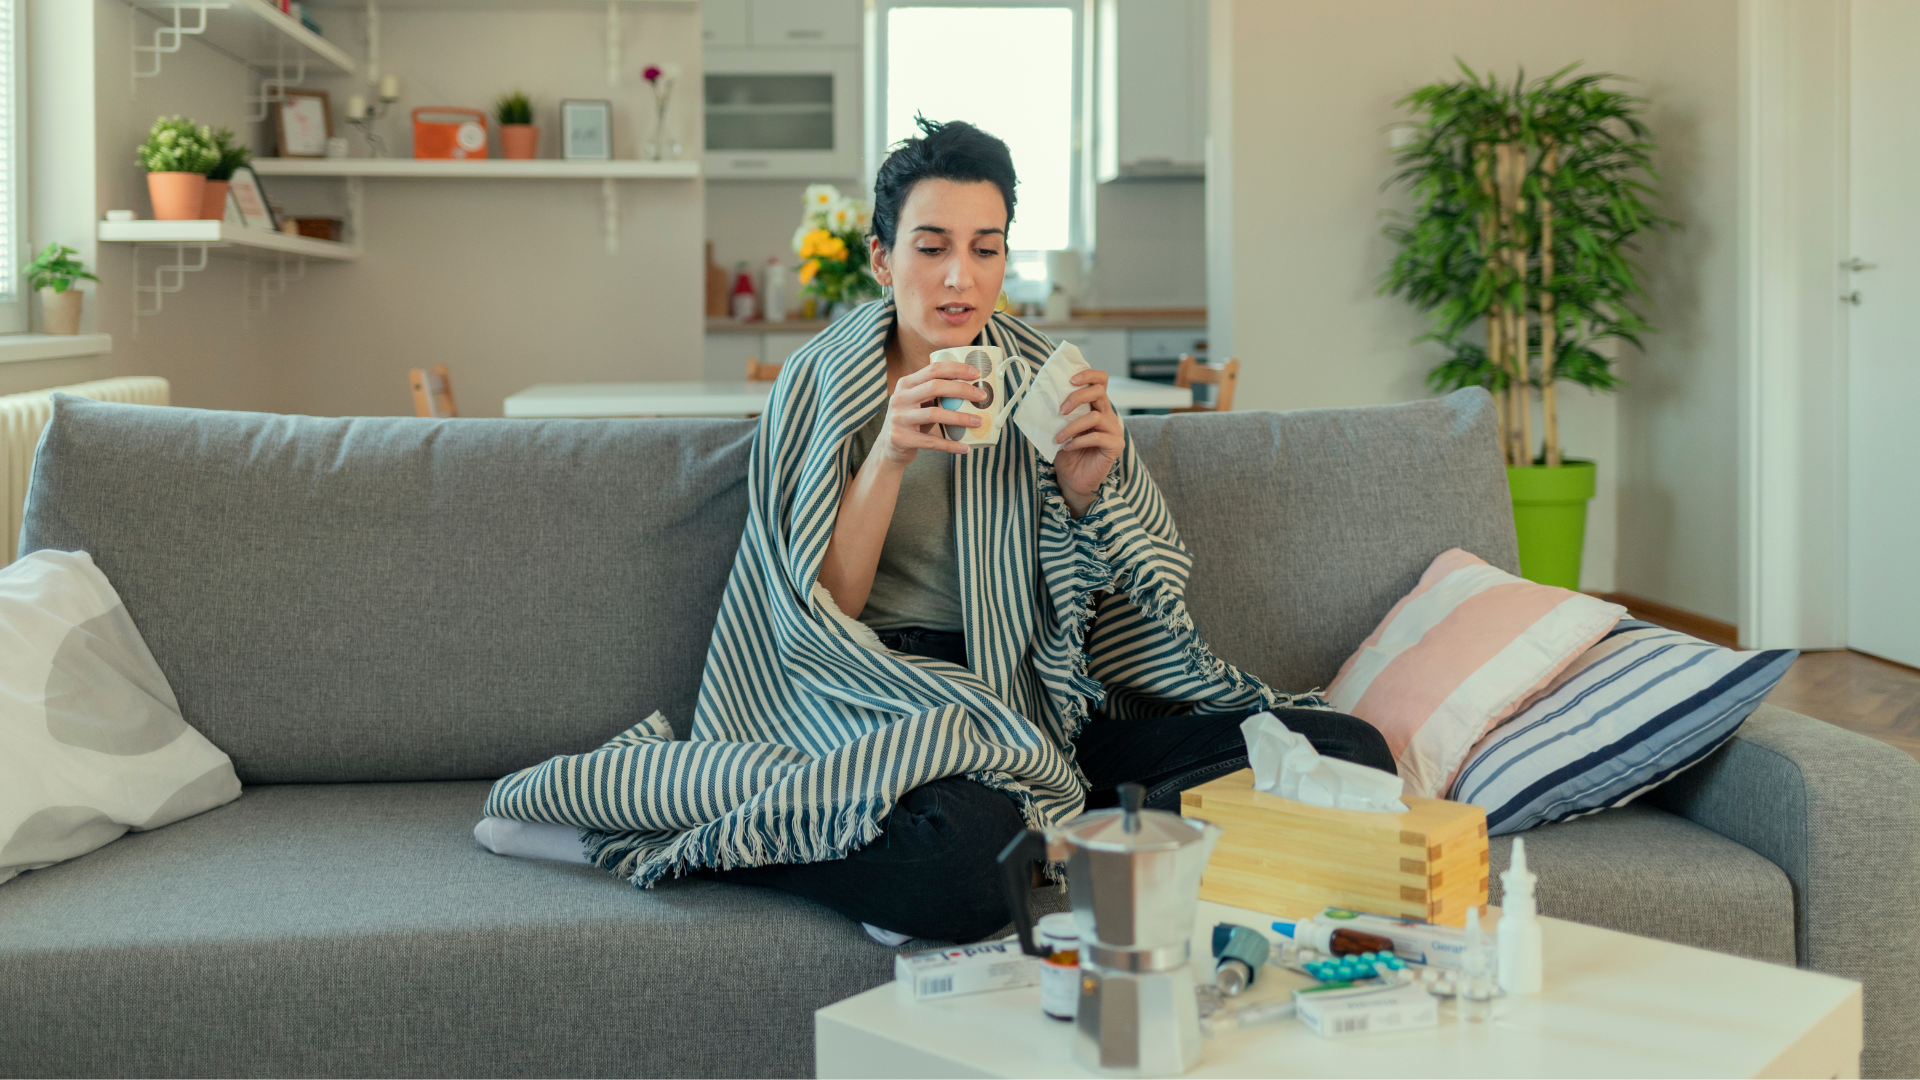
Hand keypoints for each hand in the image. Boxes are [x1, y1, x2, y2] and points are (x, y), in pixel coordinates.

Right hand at [878, 360, 985, 465]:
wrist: (890, 447)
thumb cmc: (913, 420)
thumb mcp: (919, 402)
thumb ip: (936, 393)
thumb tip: (974, 388)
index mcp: (906, 383)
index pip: (933, 369)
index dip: (956, 369)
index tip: (977, 373)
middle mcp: (899, 398)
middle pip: (935, 387)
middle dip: (962, 390)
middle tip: (982, 397)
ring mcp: (898, 418)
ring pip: (934, 414)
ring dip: (960, 418)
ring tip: (978, 421)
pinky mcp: (900, 438)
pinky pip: (930, 441)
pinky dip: (950, 444)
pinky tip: (964, 447)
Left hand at [1052, 369, 1122, 515]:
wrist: (1073, 478)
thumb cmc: (1066, 451)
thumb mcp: (1058, 427)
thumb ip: (1056, 411)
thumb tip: (1039, 396)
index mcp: (1096, 405)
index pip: (1100, 380)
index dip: (1088, 374)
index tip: (1071, 379)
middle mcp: (1107, 414)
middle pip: (1099, 392)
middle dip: (1077, 397)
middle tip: (1060, 409)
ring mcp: (1113, 429)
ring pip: (1095, 417)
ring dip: (1072, 426)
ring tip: (1058, 437)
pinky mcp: (1115, 445)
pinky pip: (1097, 437)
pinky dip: (1079, 441)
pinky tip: (1068, 447)